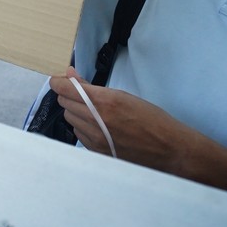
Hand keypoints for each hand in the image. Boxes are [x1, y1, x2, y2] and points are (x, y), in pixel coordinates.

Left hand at [50, 67, 190, 168]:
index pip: (65, 89)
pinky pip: (78, 134)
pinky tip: (97, 126)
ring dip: (75, 112)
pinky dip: (82, 127)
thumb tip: (71, 75)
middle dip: (69, 96)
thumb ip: (92, 87)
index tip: (57, 80)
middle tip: (80, 94)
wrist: (168, 149)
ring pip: (70, 118)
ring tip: (93, 111)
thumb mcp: (124, 96)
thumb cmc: (151, 118)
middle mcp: (95, 120)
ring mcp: (94, 138)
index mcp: (104, 102)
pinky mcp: (96, 151)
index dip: (58, 82)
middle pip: (65, 103)